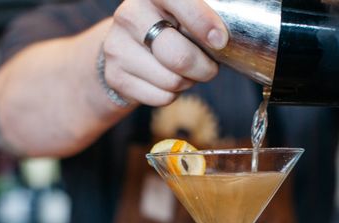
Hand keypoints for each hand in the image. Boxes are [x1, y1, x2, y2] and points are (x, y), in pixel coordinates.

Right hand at [102, 0, 227, 106]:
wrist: (125, 46)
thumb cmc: (167, 27)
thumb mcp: (184, 12)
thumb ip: (204, 15)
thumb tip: (224, 39)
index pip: (180, 2)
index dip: (203, 23)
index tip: (220, 41)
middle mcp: (129, 15)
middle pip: (179, 56)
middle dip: (204, 68)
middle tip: (209, 67)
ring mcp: (117, 46)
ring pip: (172, 81)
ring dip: (188, 82)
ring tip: (184, 72)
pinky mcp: (114, 76)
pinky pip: (160, 97)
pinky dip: (172, 95)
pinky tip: (166, 81)